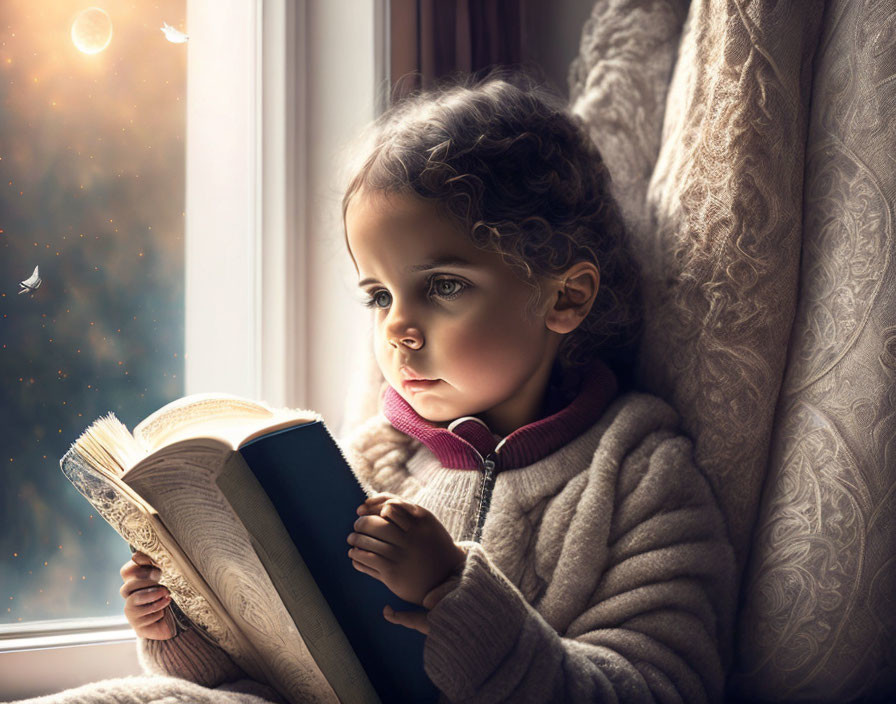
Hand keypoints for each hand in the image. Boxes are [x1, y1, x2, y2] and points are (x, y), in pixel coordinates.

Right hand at [120, 551, 175, 639]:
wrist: (173, 622)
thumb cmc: (167, 596)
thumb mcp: (164, 579)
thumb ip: (156, 566)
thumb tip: (145, 554)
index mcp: (135, 582)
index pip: (126, 571)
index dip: (137, 567)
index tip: (156, 568)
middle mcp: (130, 597)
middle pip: (127, 586)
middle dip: (146, 582)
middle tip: (161, 579)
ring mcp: (132, 611)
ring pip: (134, 600)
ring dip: (152, 596)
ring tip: (167, 595)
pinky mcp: (138, 626)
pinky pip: (144, 617)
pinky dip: (157, 612)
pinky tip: (165, 610)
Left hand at [348, 493, 465, 605]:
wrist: (445, 577)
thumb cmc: (431, 545)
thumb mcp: (426, 522)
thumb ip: (407, 510)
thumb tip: (381, 507)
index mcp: (419, 521)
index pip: (388, 506)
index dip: (371, 505)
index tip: (361, 509)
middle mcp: (409, 537)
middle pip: (374, 524)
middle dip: (361, 523)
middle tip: (356, 525)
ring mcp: (400, 555)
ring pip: (366, 542)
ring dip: (355, 540)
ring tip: (352, 540)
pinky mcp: (392, 572)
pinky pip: (366, 560)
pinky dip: (356, 556)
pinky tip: (355, 555)